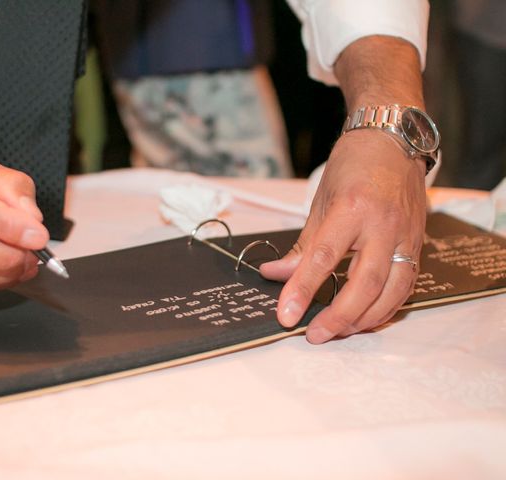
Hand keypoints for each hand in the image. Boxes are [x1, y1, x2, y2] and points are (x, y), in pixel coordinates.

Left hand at [260, 129, 426, 342]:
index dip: (302, 290)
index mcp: (351, 209)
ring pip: (392, 291)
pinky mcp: (418, 243)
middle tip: (315, 335)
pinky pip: (407, 285)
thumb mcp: (320, 202)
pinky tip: (368, 317)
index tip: (286, 315)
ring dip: (366, 319)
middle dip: (339, 317)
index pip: (322, 258)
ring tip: (340, 331)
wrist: (393, 140)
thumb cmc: (354, 165)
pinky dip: (387, 307)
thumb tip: (276, 275)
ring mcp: (405, 235)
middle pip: (365, 284)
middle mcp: (382, 225)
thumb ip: (302, 246)